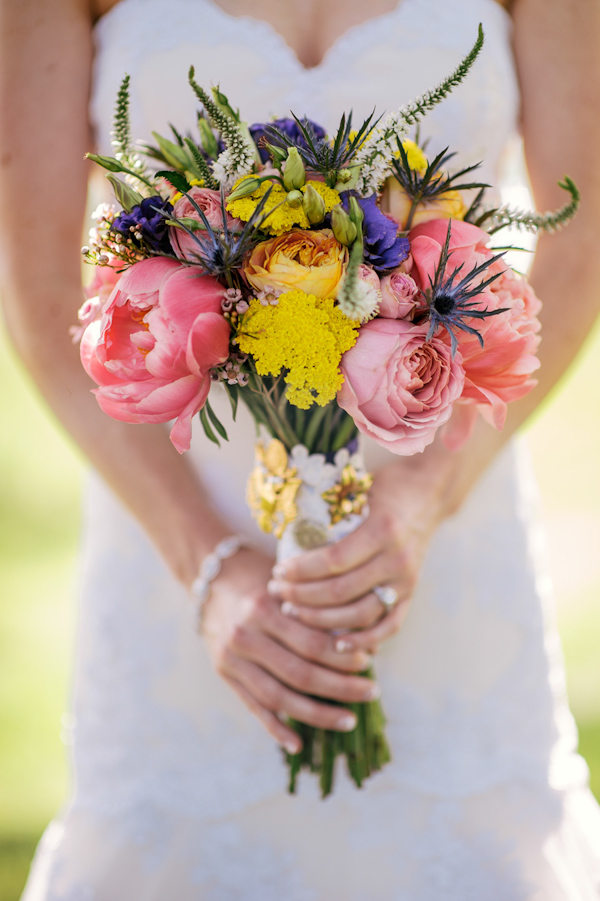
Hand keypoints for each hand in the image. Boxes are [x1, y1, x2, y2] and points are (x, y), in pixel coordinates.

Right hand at [201, 547, 379, 753]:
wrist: (212, 579)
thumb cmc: (261, 577)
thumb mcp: (286, 584)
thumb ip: (314, 610)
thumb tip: (361, 643)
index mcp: (262, 609)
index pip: (311, 642)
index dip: (343, 657)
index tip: (369, 662)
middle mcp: (244, 636)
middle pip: (299, 674)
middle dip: (340, 688)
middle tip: (371, 692)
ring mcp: (231, 659)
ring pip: (279, 697)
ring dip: (317, 714)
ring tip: (348, 720)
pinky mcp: (225, 675)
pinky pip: (253, 707)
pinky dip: (275, 728)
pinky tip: (298, 743)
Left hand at [267, 458, 447, 652]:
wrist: (426, 496)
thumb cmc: (384, 490)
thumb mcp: (358, 493)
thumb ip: (330, 515)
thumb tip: (284, 536)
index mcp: (382, 530)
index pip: (334, 560)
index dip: (302, 571)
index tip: (278, 571)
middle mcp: (397, 558)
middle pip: (341, 591)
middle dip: (303, 596)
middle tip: (278, 591)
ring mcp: (406, 581)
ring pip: (359, 614)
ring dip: (322, 619)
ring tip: (294, 611)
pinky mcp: (411, 595)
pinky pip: (388, 626)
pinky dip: (363, 641)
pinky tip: (336, 644)